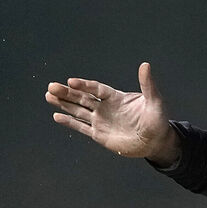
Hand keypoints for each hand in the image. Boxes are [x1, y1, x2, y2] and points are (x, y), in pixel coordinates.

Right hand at [45, 62, 179, 164]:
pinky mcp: (99, 135)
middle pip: (82, 98)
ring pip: (78, 110)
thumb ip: (147, 84)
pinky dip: (69, 122)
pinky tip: (57, 115)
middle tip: (51, 86)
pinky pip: (81, 127)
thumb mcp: (154, 101)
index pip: (96, 89)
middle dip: (67, 93)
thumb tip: (145, 65)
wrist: (156, 142)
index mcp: (116, 97)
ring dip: (64, 104)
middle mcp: (105, 107)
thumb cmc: (157, 120)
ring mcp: (101, 121)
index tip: (71, 82)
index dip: (84, 85)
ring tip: (48, 96)